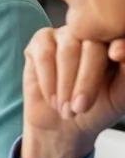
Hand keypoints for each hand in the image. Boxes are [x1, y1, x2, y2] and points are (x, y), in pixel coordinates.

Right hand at [22, 26, 124, 157]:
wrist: (61, 124)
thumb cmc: (95, 107)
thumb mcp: (119, 96)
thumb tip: (123, 51)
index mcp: (116, 42)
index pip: (118, 36)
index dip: (119, 45)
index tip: (117, 56)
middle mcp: (92, 33)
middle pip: (92, 44)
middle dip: (86, 79)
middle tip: (80, 107)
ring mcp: (66, 34)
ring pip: (67, 50)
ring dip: (65, 84)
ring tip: (66, 108)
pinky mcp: (41, 40)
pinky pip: (44, 55)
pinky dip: (48, 81)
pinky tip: (52, 97)